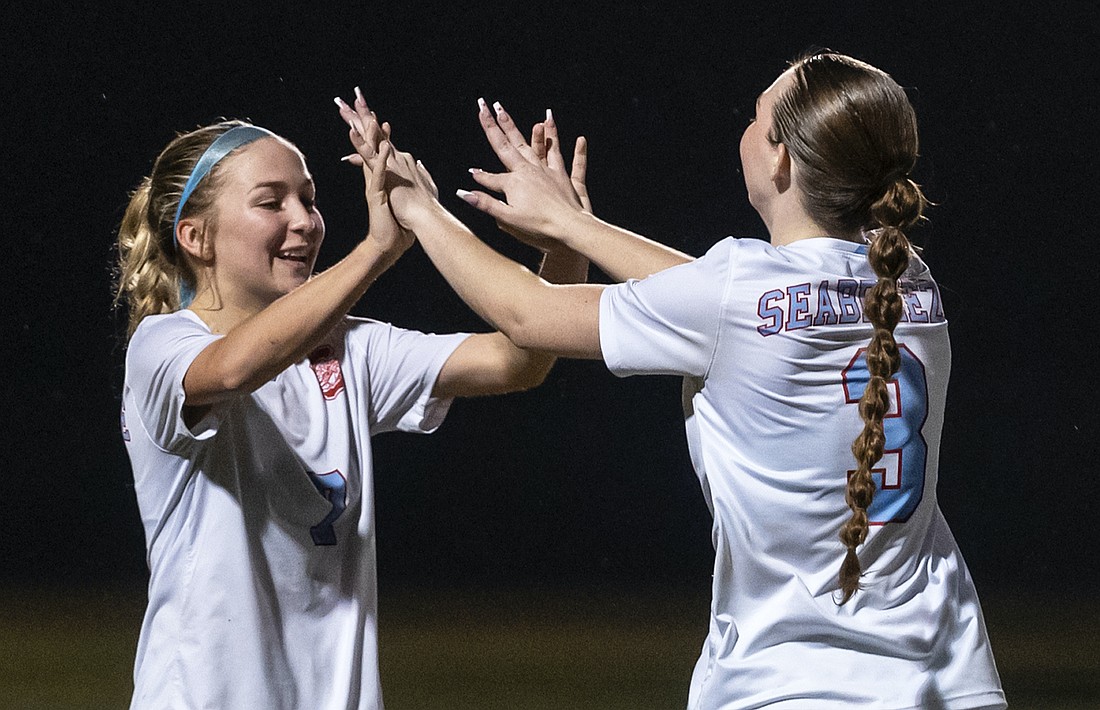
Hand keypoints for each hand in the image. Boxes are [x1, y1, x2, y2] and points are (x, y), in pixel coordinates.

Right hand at [335, 88, 413, 254]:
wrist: (388, 244)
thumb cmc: (395, 225)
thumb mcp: (399, 200)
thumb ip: (399, 187)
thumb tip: (406, 178)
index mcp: (381, 177)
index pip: (376, 149)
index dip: (374, 132)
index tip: (373, 113)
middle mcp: (374, 178)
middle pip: (367, 146)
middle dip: (362, 125)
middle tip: (357, 104)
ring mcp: (374, 185)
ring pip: (371, 156)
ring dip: (370, 137)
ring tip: (370, 118)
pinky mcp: (377, 195)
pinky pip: (379, 174)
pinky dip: (383, 160)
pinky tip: (387, 147)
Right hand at [460, 100, 590, 248]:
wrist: (568, 227)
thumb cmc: (539, 226)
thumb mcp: (508, 218)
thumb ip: (485, 204)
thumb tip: (463, 193)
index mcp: (513, 182)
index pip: (490, 177)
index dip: (480, 176)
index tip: (470, 171)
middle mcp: (528, 171)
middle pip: (507, 145)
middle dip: (493, 125)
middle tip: (484, 106)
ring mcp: (546, 170)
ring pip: (532, 143)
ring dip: (521, 127)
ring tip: (508, 110)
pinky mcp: (562, 175)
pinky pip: (561, 154)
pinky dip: (561, 141)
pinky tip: (566, 130)